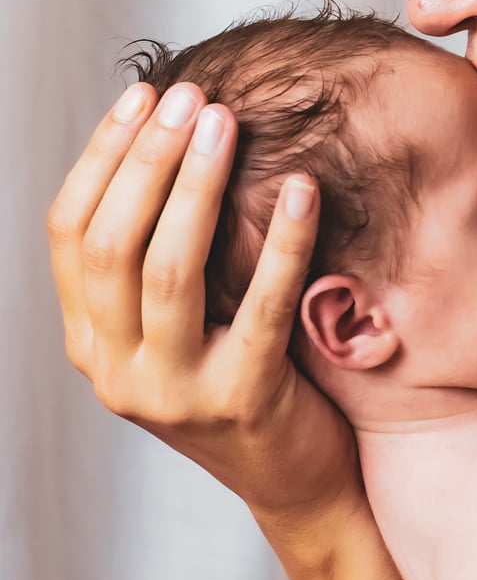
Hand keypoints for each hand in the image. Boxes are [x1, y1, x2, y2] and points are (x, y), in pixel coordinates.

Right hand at [48, 81, 356, 517]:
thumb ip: (156, 261)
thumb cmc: (246, 381)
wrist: (298, 482)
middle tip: (191, 97)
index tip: (143, 98)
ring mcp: (173, 394)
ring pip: (168, 271)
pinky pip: (262, 307)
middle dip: (148, 158)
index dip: (102, 157)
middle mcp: (116, 372)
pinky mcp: (242, 403)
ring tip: (229, 122)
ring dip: (197, 186)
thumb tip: (166, 138)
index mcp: (89, 343)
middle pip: (112, 244)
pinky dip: (282, 240)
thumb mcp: (180, 326)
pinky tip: (303, 188)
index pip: (69, 233)